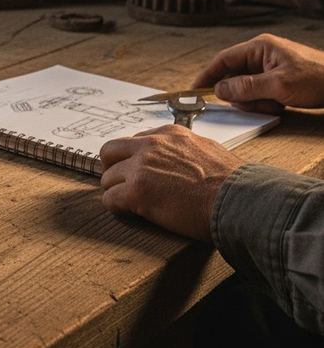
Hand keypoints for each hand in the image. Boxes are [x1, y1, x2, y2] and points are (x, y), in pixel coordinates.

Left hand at [98, 125, 241, 240]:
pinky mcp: (137, 191)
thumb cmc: (233, 183)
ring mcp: (141, 167)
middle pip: (109, 151)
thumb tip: (178, 158)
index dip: (132, 158)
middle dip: (113, 169)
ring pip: (107, 178)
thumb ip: (184, 150)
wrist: (240, 201)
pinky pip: (110, 199)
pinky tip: (131, 213)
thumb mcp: (207, 150)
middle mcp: (150, 145)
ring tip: (131, 204)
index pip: (135, 140)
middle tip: (122, 184)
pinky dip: (117, 208)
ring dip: (116, 191)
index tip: (136, 171)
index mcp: (168, 134)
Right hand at [192, 34, 323, 112]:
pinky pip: (260, 93)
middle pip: (234, 76)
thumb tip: (219, 90)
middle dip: (241, 95)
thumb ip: (245, 87)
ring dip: (256, 101)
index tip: (195, 90)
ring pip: (247, 88)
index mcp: (260, 47)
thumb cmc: (318, 79)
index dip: (207, 76)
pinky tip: (281, 105)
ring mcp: (270, 67)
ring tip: (275, 104)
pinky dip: (266, 102)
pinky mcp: (278, 79)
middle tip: (254, 104)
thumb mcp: (278, 86)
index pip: (223, 60)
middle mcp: (262, 54)